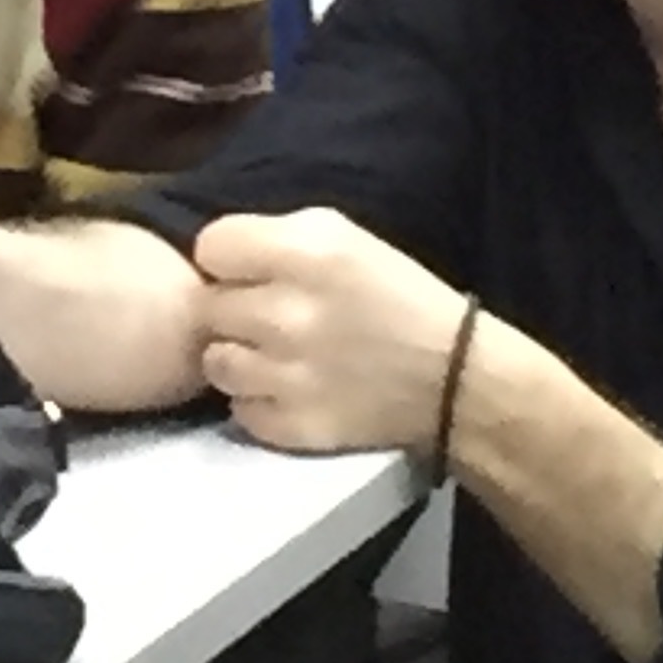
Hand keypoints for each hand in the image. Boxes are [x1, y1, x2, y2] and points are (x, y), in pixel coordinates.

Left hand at [193, 208, 469, 456]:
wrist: (455, 378)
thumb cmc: (400, 296)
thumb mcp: (346, 237)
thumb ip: (277, 237)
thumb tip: (220, 253)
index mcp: (305, 253)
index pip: (211, 246)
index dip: (228, 258)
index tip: (248, 271)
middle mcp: (286, 312)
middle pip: (207, 306)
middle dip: (232, 309)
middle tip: (266, 317)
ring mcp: (285, 375)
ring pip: (215, 363)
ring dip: (239, 358)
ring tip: (274, 357)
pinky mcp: (292, 425)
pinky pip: (240, 410)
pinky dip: (259, 402)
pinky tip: (290, 390)